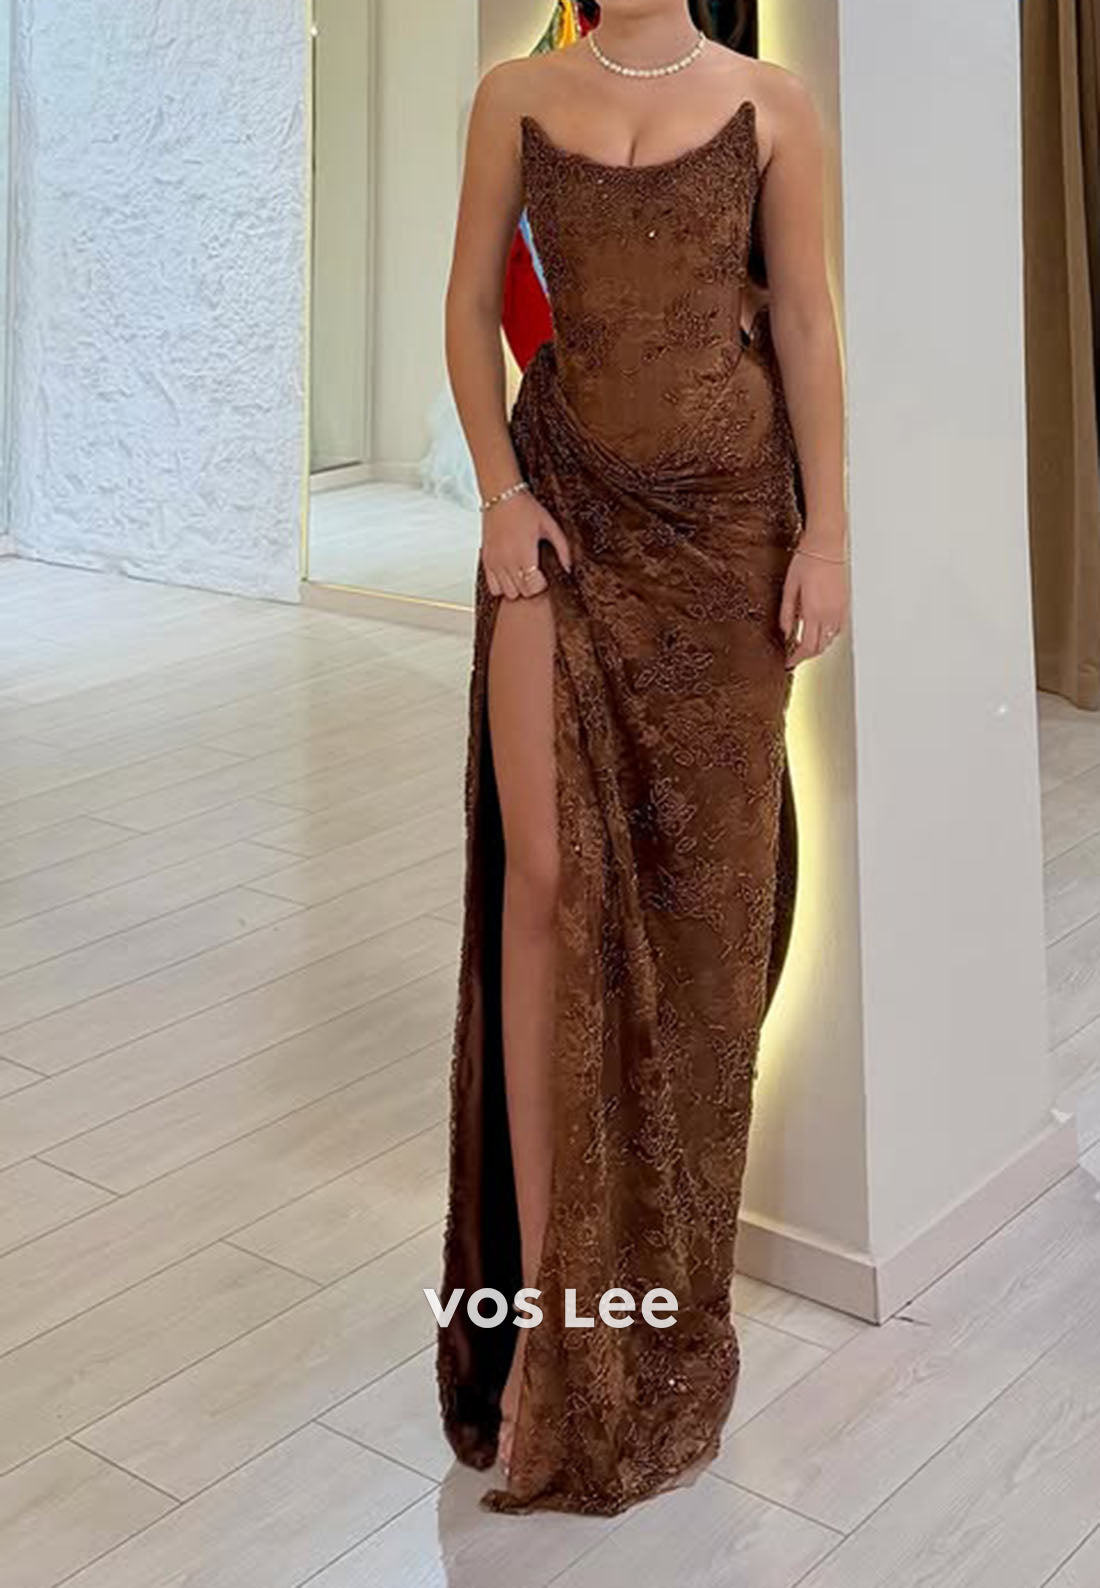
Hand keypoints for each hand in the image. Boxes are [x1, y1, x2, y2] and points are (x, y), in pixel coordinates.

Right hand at [481, 489, 571, 599]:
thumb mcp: (550, 526)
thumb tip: (569, 568)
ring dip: (517, 587)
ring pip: (508, 593)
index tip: (545, 575)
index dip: (542, 584)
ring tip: (522, 573)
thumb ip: (563, 549)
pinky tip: (510, 573)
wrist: (501, 495)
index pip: (533, 587)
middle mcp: (507, 561)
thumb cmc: (525, 508)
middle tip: (535, 573)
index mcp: (524, 554)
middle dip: (531, 586)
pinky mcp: (486, 561)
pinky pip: (493, 587)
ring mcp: (495, 562)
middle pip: (522, 592)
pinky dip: (502, 586)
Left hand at [779, 545, 848, 668]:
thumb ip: (787, 613)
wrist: (825, 545)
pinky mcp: (844, 604)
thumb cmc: (807, 560)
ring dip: (817, 646)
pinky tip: (818, 630)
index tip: (789, 662)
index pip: (807, 646)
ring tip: (803, 643)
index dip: (797, 658)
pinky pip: (837, 628)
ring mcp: (839, 610)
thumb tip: (785, 631)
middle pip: (820, 647)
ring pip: (830, 639)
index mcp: (814, 611)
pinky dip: (827, 635)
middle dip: (806, 655)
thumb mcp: (789, 587)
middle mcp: (829, 614)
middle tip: (794, 656)